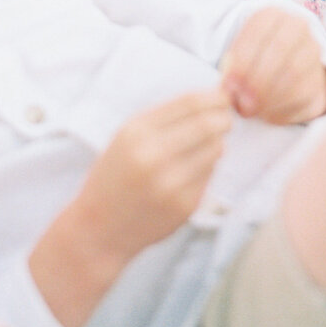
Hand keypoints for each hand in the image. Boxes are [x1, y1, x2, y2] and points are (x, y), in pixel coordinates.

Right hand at [74, 89, 231, 261]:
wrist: (99, 229)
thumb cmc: (114, 177)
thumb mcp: (126, 137)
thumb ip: (163, 118)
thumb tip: (208, 100)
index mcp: (137, 133)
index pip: (189, 104)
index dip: (213, 97)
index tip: (222, 97)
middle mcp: (153, 157)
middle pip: (207, 125)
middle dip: (223, 118)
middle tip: (226, 118)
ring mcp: (170, 184)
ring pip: (214, 150)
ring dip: (217, 143)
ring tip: (207, 145)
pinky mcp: (184, 206)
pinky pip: (209, 176)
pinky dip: (207, 167)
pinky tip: (192, 170)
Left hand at [221, 8, 325, 123]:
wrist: (285, 70)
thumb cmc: (253, 61)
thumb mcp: (239, 56)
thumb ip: (232, 69)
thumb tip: (229, 91)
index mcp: (273, 15)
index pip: (259, 30)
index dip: (242, 59)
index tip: (229, 84)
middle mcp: (298, 27)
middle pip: (280, 50)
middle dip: (256, 79)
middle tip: (240, 102)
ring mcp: (313, 53)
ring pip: (294, 73)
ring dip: (268, 96)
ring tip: (250, 109)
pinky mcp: (320, 82)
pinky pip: (303, 95)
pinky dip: (281, 108)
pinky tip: (266, 114)